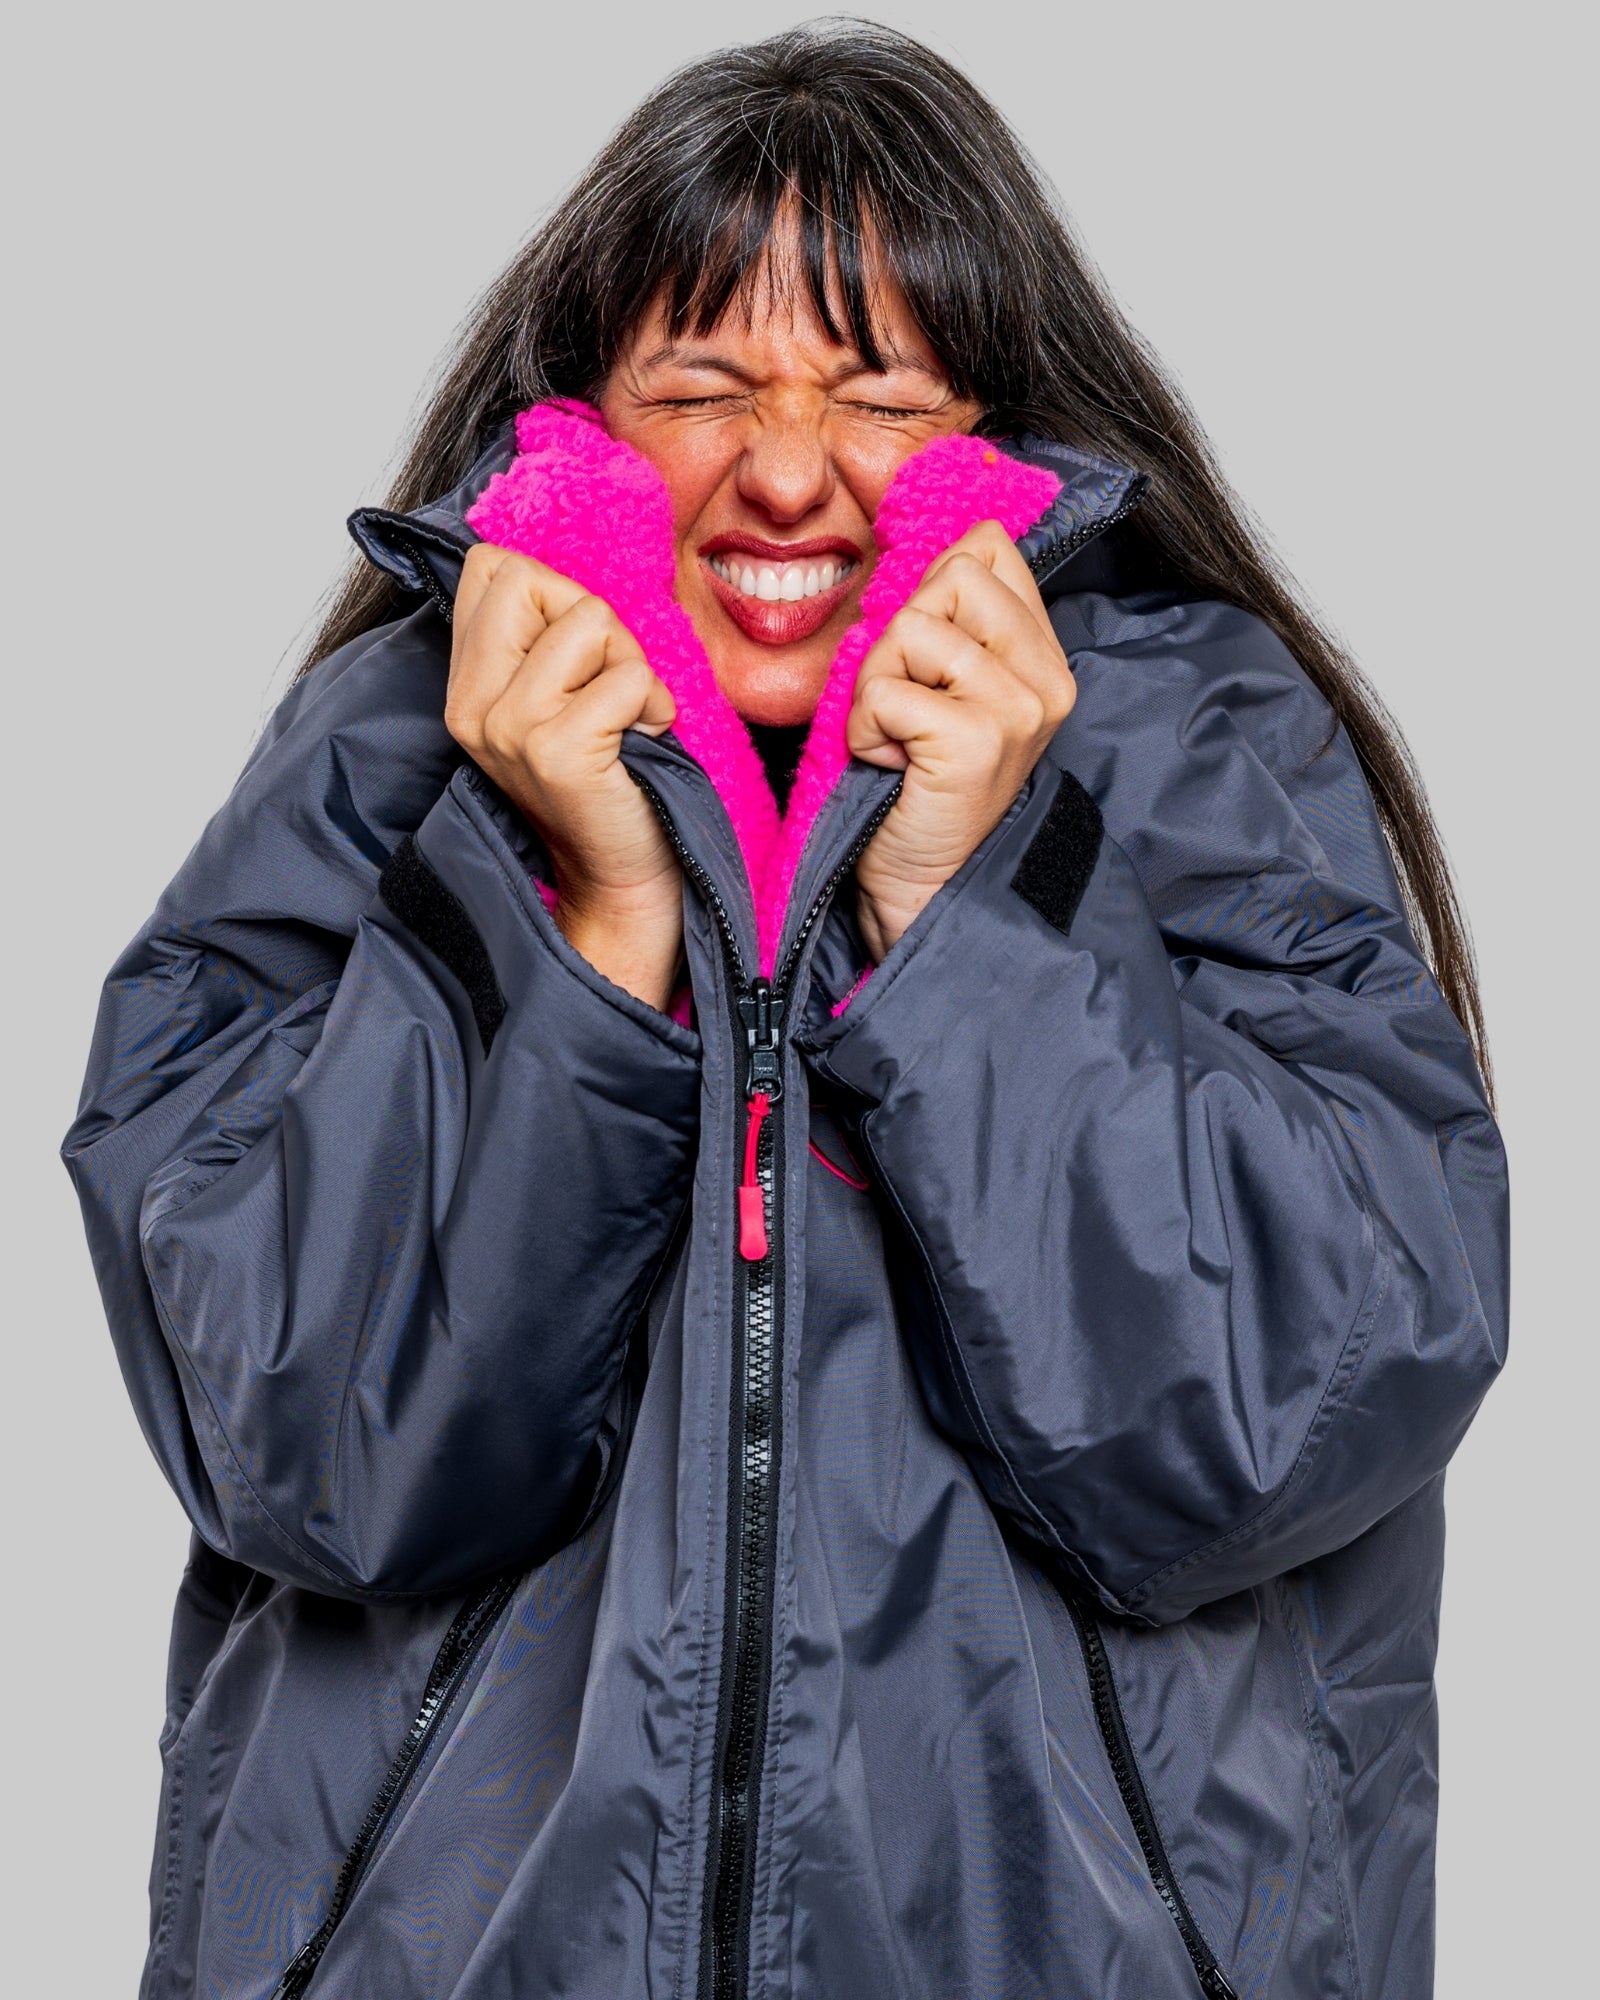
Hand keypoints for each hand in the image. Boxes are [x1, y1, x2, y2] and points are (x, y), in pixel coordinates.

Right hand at [445, 545, 683, 1009]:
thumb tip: (552, 564)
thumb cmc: (607, 779)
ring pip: (590, 620)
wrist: (623, 878)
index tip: (576, 659)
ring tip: (626, 720)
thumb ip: (540, 637)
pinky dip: (654, 704)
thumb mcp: (554, 699)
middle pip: (531, 579)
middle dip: (593, 621)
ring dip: (631, 666)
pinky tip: (642, 744)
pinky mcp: (558, 751)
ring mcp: (509, 728)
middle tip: (607, 688)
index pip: (490, 567)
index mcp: (464, 687)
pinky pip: (628, 676)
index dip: (552, 593)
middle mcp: (473, 706)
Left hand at [848, 521, 1075, 958]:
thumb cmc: (919, 793)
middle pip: (951, 576)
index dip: (932, 592)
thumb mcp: (946, 691)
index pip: (990, 553)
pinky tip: (892, 768)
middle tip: (906, 712)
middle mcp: (1047, 679)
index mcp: (1045, 658)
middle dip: (900, 640)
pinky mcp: (976, 739)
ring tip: (899, 744)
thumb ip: (957, 619)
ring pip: (911, 629)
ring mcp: (1018, 708)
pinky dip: (866, 729)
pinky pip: (886, 689)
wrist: (925, 892)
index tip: (925, 665)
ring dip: (876, 690)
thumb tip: (958, 533)